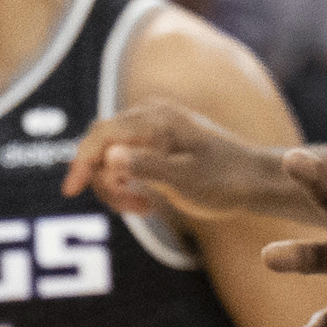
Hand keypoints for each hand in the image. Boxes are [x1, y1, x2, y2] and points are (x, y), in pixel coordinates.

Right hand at [62, 98, 314, 223]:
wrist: (255, 182)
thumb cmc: (227, 180)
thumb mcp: (188, 179)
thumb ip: (148, 166)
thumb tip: (111, 155)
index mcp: (157, 120)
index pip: (102, 134)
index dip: (82, 161)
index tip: (71, 192)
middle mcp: (151, 118)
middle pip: (100, 147)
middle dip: (106, 181)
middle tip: (133, 208)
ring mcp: (152, 130)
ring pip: (109, 158)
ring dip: (116, 187)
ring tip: (143, 208)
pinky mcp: (154, 145)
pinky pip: (123, 163)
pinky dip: (126, 186)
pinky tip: (145, 204)